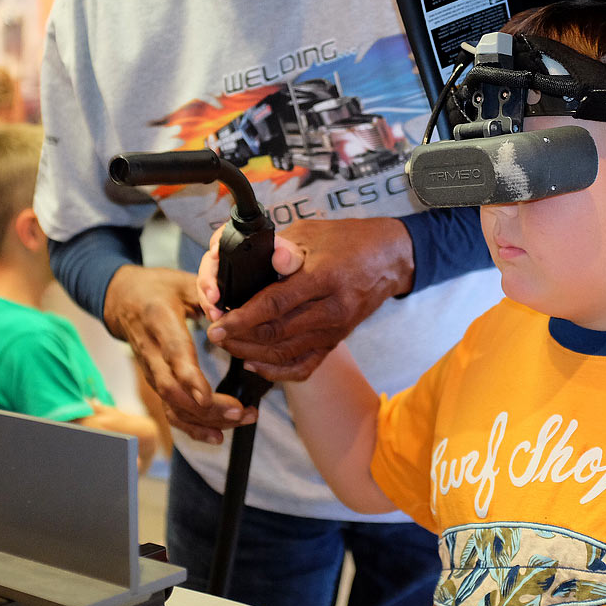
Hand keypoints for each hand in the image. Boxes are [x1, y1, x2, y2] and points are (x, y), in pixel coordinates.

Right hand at [104, 265, 255, 443]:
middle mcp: (151, 352)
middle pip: (173, 390)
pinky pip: (170, 411)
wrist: (123, 299)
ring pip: (172, 405)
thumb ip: (207, 294)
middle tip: (240, 412)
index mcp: (159, 322)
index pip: (173, 355)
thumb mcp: (183, 281)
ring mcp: (151, 371)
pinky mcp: (155, 382)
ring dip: (206, 420)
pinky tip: (217, 435)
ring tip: (241, 420)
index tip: (206, 397)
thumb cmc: (158, 288)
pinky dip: (192, 427)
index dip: (189, 378)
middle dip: (207, 408)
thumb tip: (228, 314)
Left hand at [198, 217, 413, 380]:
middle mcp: (333, 310)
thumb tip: (255, 258)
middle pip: (277, 334)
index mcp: (325, 278)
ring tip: (228, 345)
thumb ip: (282, 248)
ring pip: (285, 354)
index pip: (276, 305)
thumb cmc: (347, 240)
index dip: (243, 318)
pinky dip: (277, 372)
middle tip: (216, 333)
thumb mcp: (313, 233)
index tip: (218, 324)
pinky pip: (305, 366)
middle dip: (240, 338)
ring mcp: (336, 330)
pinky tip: (255, 364)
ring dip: (252, 354)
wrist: (389, 257)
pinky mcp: (337, 341)